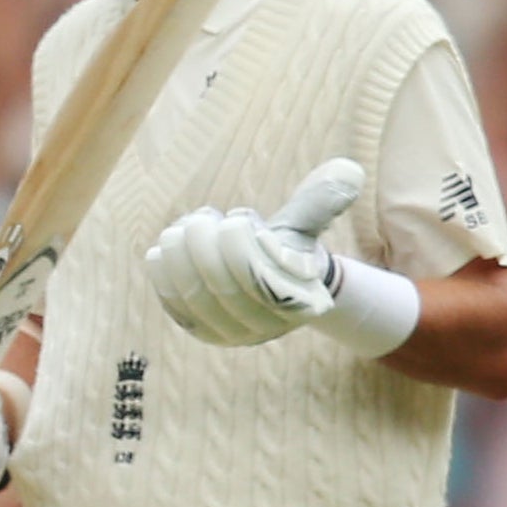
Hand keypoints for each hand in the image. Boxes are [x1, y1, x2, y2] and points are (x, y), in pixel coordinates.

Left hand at [147, 159, 366, 348]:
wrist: (269, 276)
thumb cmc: (287, 244)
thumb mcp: (306, 222)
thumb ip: (322, 200)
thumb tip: (347, 172)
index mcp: (300, 304)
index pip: (266, 283)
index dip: (244, 252)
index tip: (234, 220)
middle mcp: (266, 328)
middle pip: (228, 293)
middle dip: (206, 252)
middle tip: (198, 221)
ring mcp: (231, 334)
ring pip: (199, 302)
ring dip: (181, 264)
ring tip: (177, 232)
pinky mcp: (202, 332)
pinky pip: (179, 311)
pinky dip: (165, 282)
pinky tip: (159, 254)